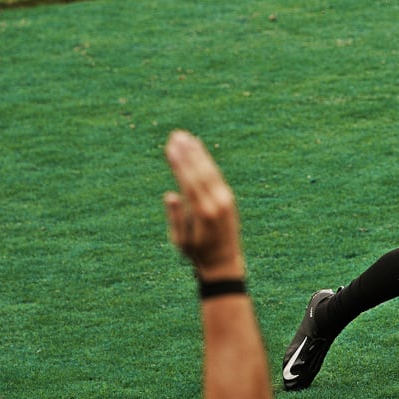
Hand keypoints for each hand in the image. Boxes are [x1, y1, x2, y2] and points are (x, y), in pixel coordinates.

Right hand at [162, 130, 244, 277]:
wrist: (224, 263)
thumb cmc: (197, 253)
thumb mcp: (180, 241)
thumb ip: (176, 218)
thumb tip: (170, 195)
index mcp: (203, 214)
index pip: (189, 182)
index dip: (180, 164)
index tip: (171, 147)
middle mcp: (216, 203)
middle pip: (200, 172)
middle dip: (188, 153)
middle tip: (176, 135)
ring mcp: (225, 199)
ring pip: (210, 171)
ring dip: (197, 153)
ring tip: (185, 137)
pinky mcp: (228, 198)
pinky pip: (216, 176)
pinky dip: (207, 162)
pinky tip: (199, 150)